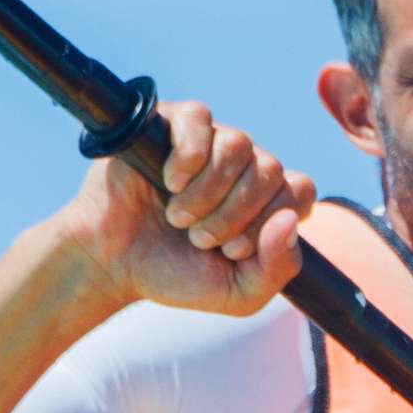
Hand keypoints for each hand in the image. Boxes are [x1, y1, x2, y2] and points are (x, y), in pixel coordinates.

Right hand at [69, 101, 312, 317]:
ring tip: (179, 217)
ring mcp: (209, 142)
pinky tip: (169, 183)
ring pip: (238, 144)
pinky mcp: (171, 124)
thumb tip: (290, 220)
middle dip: (234, 215)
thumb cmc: (176, 275)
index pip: (300, 190)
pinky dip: (188, 159)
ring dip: (208, 192)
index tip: (233, 251)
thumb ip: (278, 267)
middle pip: (271, 169)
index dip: (270, 222)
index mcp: (265, 199)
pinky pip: (200, 119)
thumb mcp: (239, 293)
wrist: (113, 265)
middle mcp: (242, 166)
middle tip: (198, 239)